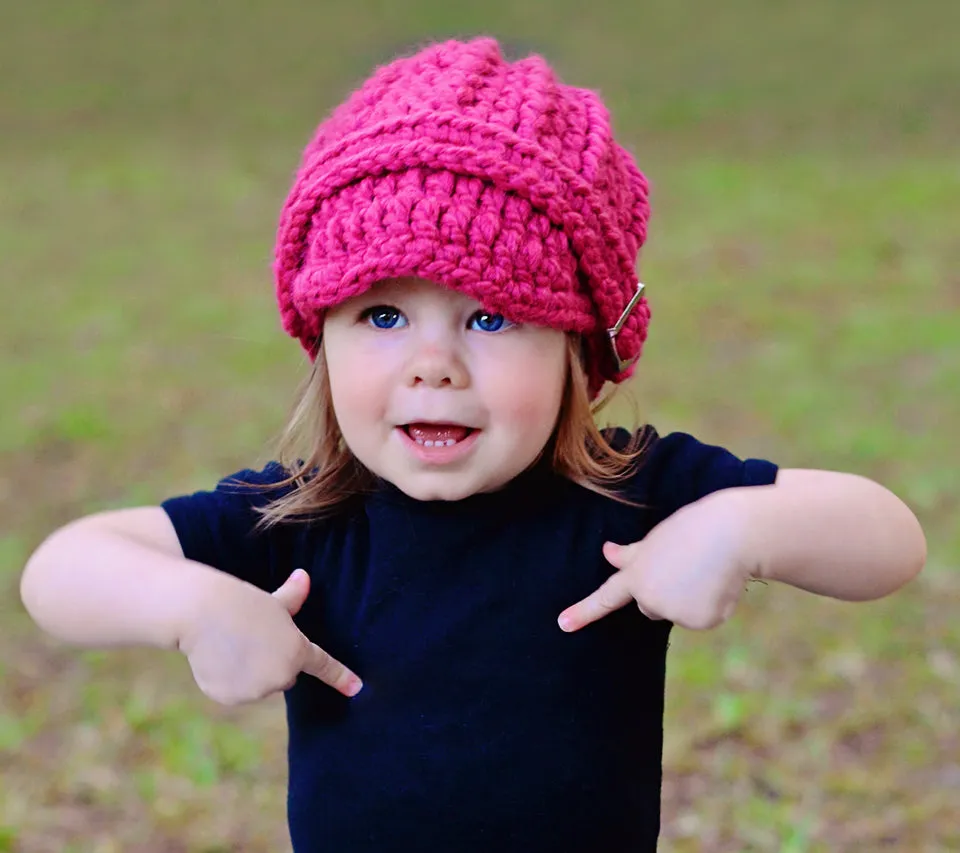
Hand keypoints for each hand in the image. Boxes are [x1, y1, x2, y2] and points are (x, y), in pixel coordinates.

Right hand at [178, 568, 361, 704]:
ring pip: (258, 685)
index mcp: (296, 651)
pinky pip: (234, 692)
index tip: (356, 688)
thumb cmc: (241, 601)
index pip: (323, 666)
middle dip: (272, 663)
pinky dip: (226, 680)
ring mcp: (255, 691)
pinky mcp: (230, 698)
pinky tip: (218, 658)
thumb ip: (293, 597)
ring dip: (250, 673)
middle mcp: (280, 676)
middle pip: (283, 676)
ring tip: (233, 646)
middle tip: (252, 639)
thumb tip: (305, 577)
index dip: (340, 678)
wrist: (202, 612)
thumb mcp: (273, 600)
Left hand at [558, 491, 753, 631]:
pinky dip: (714, 605)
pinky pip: (704, 618)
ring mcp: (673, 611)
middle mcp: (650, 598)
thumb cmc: (693, 529)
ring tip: (705, 571)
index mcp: (636, 574)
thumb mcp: (656, 539)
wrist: (730, 534)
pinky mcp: (699, 621)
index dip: (584, 611)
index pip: (606, 596)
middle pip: (651, 607)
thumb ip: (632, 554)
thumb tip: (607, 552)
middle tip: (686, 566)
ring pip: (679, 614)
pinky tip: (719, 583)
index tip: (562, 624)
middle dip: (665, 593)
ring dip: (692, 599)